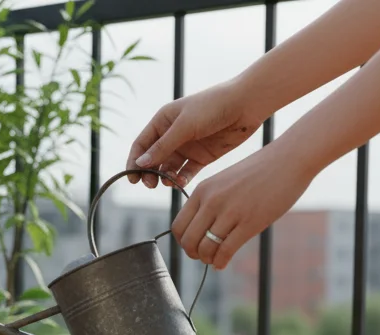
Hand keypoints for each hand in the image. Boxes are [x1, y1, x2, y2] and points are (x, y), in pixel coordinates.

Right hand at [126, 79, 263, 189]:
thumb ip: (163, 146)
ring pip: (168, 168)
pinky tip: (180, 182)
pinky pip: (186, 172)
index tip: (132, 178)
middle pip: (153, 159)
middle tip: (150, 185)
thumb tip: (140, 164)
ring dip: (165, 177)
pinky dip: (181, 179)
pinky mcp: (202, 156)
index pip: (141, 145)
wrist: (247, 104)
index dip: (134, 161)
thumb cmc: (213, 106)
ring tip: (168, 183)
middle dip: (149, 173)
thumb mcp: (185, 125)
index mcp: (163, 121)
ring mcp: (187, 146)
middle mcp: (172, 134)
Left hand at [170, 141, 315, 269]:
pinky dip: (221, 262)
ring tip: (214, 259)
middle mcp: (212, 201)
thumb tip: (200, 228)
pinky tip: (222, 264)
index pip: (178, 225)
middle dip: (193, 253)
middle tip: (202, 256)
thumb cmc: (259, 172)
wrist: (289, 159)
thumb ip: (210, 201)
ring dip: (208, 259)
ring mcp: (230, 212)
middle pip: (188, 240)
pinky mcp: (250, 222)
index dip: (183, 241)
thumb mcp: (224, 182)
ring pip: (206, 248)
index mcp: (203, 190)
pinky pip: (226, 250)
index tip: (193, 245)